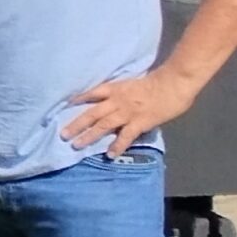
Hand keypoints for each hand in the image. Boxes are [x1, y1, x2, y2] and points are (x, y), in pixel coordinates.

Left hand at [60, 63, 195, 157]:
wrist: (173, 84)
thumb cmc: (157, 82)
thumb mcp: (133, 83)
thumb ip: (122, 93)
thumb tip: (113, 102)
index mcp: (116, 88)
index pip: (92, 93)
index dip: (78, 99)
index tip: (64, 106)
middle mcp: (117, 101)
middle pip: (92, 113)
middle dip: (77, 124)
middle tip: (63, 134)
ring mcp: (127, 112)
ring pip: (103, 125)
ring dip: (89, 136)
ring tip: (77, 145)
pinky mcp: (139, 122)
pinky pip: (125, 136)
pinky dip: (117, 145)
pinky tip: (110, 155)